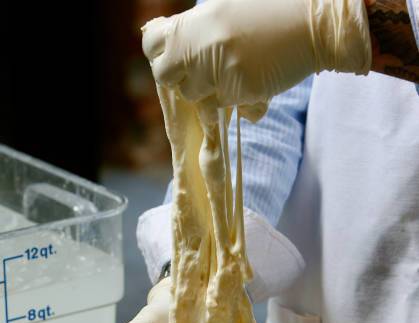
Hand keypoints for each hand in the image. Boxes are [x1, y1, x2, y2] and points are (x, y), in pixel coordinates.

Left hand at [142, 0, 370, 111]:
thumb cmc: (271, 14)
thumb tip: (171, 49)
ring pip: (195, 97)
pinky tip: (254, 83)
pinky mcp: (237, 92)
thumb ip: (194, 31)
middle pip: (164, 76)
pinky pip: (225, 109)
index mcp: (193, 22)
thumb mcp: (223, 10)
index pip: (151, 44)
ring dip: (210, 92)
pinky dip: (238, 102)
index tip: (177, 57)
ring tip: (236, 73)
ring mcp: (216, 71)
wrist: (313, 25)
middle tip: (204, 71)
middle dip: (181, 78)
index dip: (161, 53)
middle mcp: (198, 46)